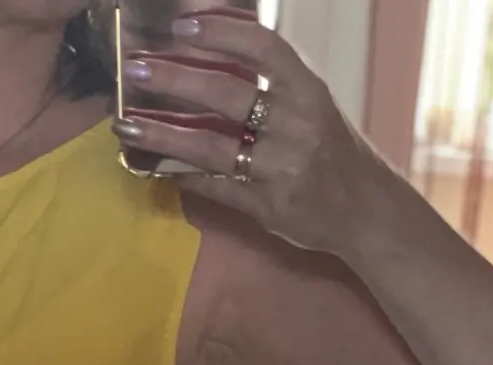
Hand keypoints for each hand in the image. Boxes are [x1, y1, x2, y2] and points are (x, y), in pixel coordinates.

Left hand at [113, 8, 375, 258]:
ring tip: (125, 125)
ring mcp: (281, 169)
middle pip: (227, 94)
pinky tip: (155, 166)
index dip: (220, 31)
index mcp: (308, 90)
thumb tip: (213, 49)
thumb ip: (271, 81)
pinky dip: (183, 175)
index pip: (263, 48)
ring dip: (164, 134)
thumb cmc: (333, 150)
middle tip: (136, 68)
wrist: (367, 212)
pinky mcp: (268, 207)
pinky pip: (216, 188)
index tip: (180, 24)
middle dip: (176, 77)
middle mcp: (297, 125)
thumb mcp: (312, 104)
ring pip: (212, 147)